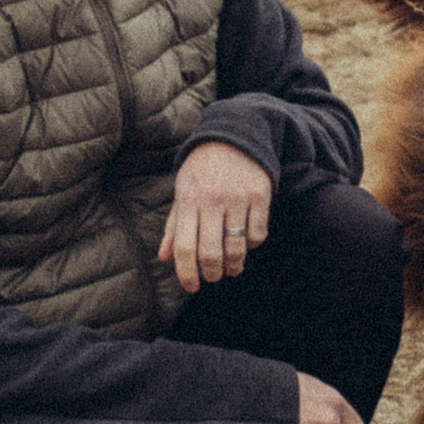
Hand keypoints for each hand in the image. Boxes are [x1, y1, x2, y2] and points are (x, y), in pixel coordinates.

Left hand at [161, 141, 272, 291]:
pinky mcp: (260, 195)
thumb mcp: (182, 191)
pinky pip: (258, 233)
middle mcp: (212, 200)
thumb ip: (174, 226)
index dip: (187, 273)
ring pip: (237, 247)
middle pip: (211, 252)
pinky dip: (253, 245)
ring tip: (232, 268)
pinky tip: (247, 242)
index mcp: (188, 200)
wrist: (233, 136)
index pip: (184, 247)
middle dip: (212, 273)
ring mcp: (237, 197)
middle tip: (213, 277)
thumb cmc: (202, 170)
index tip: (191, 287)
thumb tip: (163, 257)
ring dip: (234, 265)